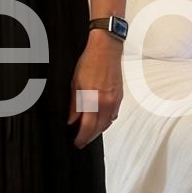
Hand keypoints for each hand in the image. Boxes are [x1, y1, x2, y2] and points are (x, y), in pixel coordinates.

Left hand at [67, 31, 123, 147]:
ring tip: (89, 131)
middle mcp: (106, 102)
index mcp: (93, 100)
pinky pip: (113, 114)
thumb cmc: (90, 62)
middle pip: (99, 129)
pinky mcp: (119, 96)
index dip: (82, 138)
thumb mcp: (75, 84)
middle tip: (82, 140)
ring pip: (107, 123)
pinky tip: (100, 118)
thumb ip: (74, 105)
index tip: (77, 142)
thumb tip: (72, 119)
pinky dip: (106, 120)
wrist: (106, 49)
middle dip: (90, 137)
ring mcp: (115, 100)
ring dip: (98, 129)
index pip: (88, 127)